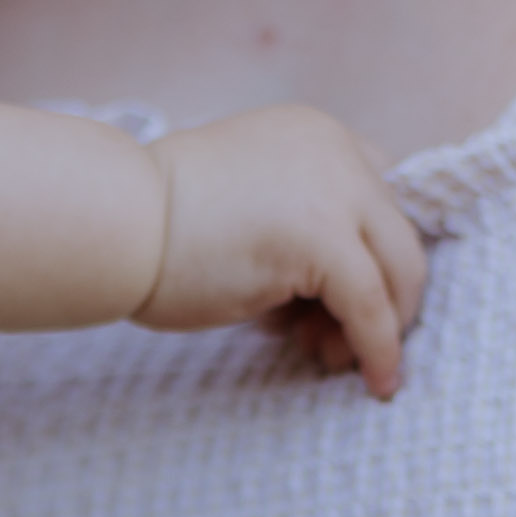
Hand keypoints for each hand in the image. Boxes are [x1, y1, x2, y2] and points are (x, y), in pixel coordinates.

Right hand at [137, 107, 426, 397]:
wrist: (116, 224)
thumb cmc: (156, 231)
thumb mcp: (245, 210)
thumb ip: (291, 230)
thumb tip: (320, 307)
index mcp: (313, 136)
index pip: (377, 200)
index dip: (370, 260)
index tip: (344, 306)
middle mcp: (335, 152)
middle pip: (398, 237)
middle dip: (385, 302)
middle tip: (344, 349)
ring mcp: (335, 190)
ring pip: (399, 270)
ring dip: (381, 329)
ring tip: (331, 360)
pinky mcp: (324, 239)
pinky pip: (373, 306)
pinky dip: (380, 349)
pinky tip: (374, 380)